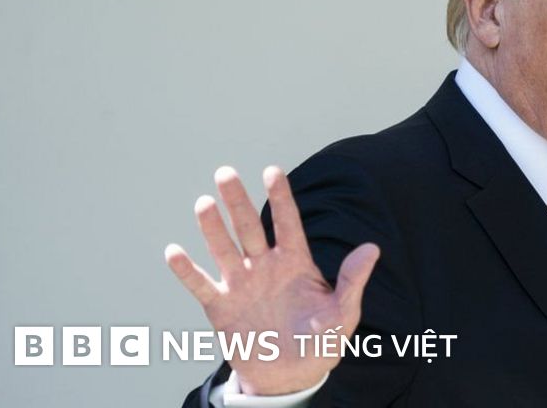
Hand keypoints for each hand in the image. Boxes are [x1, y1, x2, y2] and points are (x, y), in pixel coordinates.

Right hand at [164, 165, 379, 394]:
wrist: (292, 376)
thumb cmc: (321, 341)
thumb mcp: (344, 313)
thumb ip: (353, 281)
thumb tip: (372, 248)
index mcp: (295, 262)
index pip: (287, 223)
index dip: (280, 197)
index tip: (272, 170)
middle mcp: (265, 266)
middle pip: (249, 228)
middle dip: (238, 201)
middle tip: (226, 173)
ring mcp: (241, 284)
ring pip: (223, 249)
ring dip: (212, 228)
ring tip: (204, 203)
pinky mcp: (221, 307)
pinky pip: (201, 285)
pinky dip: (186, 271)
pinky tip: (174, 251)